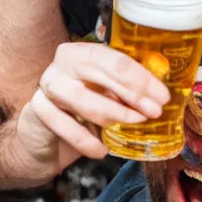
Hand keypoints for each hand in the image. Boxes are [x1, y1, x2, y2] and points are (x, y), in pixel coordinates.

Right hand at [13, 42, 169, 179]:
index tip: (162, 96)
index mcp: (85, 51)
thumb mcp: (107, 92)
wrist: (44, 129)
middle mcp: (64, 63)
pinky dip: (86, 141)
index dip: (142, 79)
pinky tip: (102, 150)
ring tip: (133, 124)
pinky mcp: (38, 109)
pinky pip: (66, 127)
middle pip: (102, 74)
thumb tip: (160, 95)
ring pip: (84, 100)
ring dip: (113, 115)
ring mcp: (48, 85)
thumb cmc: (83, 106)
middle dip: (133, 95)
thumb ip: (127, 88)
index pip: (116, 60)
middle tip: (154, 112)